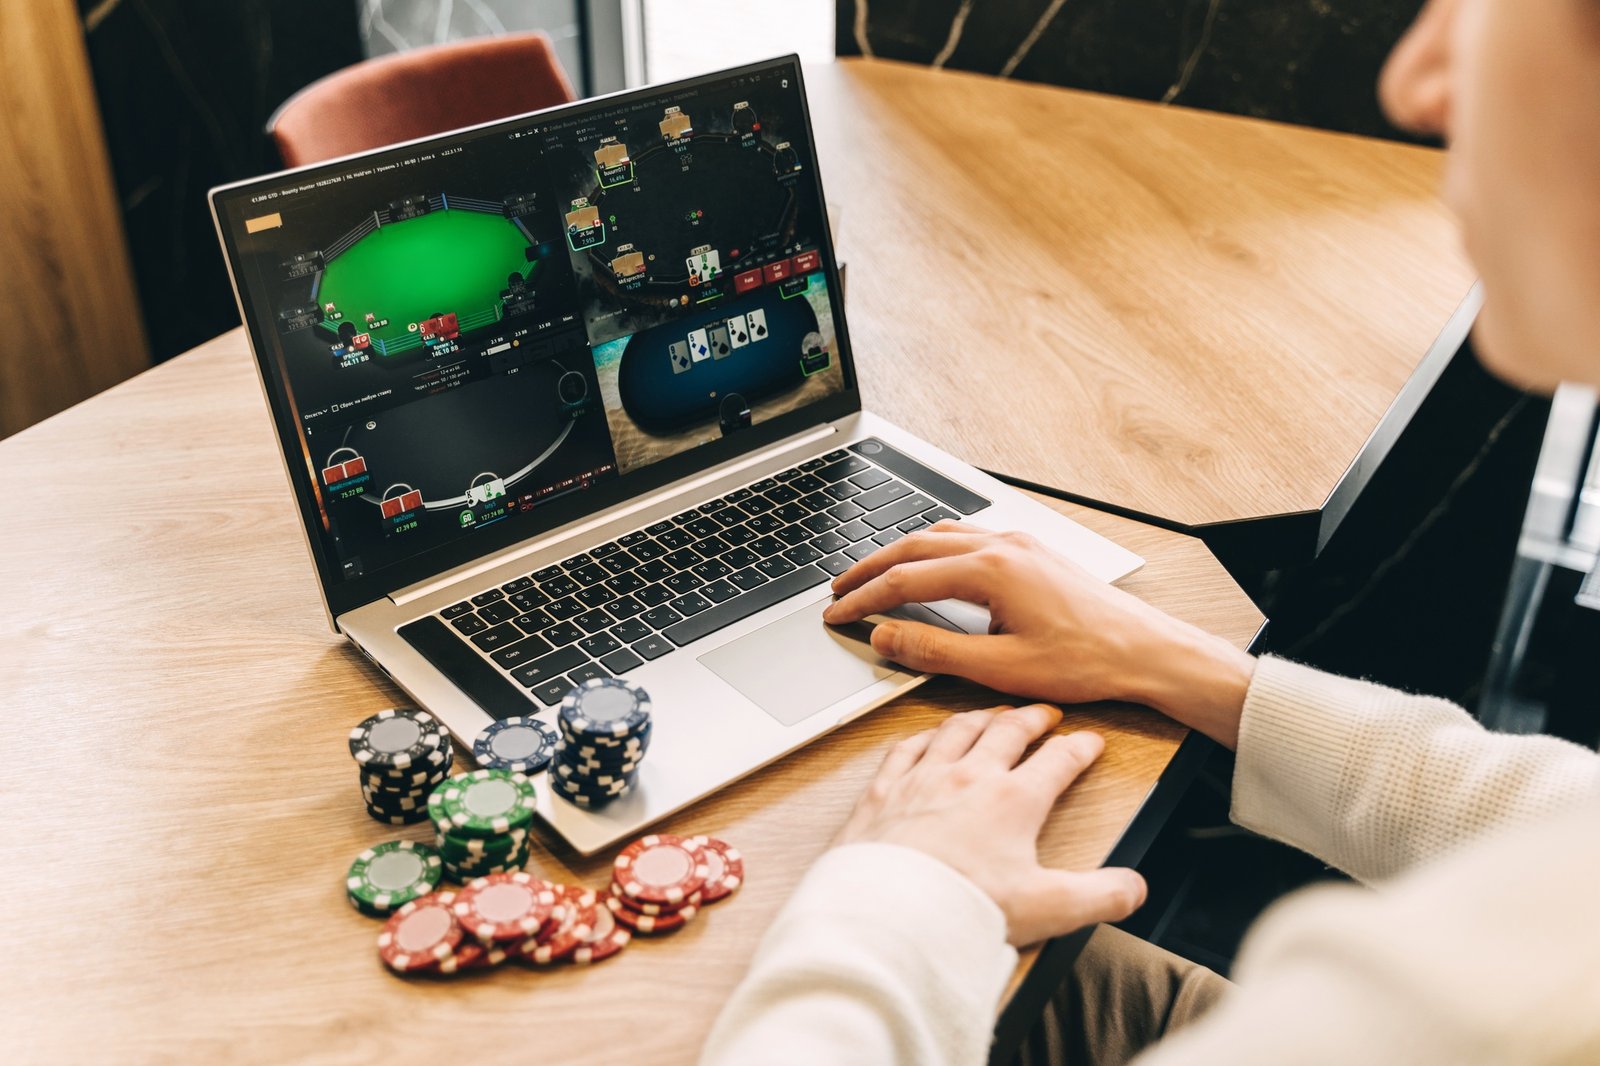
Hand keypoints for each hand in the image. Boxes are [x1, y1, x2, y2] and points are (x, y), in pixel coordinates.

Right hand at [822, 523, 1254, 747]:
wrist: (1145, 650)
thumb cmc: (1085, 661)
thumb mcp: (1000, 668)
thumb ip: (935, 652)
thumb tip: (887, 638)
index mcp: (991, 571)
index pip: (905, 581)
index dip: (863, 600)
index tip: (836, 615)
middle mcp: (1002, 546)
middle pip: (914, 547)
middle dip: (870, 569)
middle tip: (838, 591)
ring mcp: (1019, 544)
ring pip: (940, 537)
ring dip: (900, 555)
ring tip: (873, 577)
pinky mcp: (1032, 552)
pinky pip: (967, 538)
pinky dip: (933, 550)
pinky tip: (928, 567)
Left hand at [834, 703, 1145, 946]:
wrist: (890, 913)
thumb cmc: (961, 909)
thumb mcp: (1047, 908)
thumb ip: (1099, 896)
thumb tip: (1132, 888)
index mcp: (1013, 801)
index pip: (1058, 761)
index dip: (1080, 748)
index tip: (1091, 741)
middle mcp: (968, 778)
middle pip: (1007, 732)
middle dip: (1031, 718)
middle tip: (1044, 714)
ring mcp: (923, 780)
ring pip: (957, 730)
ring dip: (980, 717)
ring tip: (992, 714)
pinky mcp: (884, 792)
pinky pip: (906, 748)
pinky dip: (923, 736)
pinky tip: (925, 737)